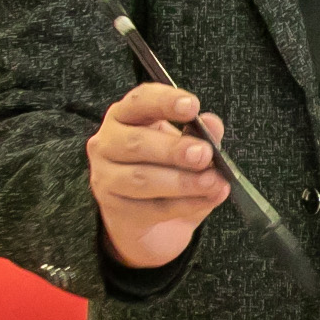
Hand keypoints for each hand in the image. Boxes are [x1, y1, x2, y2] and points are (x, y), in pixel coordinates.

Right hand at [89, 81, 232, 270]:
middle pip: (136, 143)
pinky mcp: (114, 209)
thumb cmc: (166, 168)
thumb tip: (212, 124)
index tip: (193, 107)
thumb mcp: (187, 145)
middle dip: (174, 149)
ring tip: (213, 181)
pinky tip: (208, 199)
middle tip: (205, 154)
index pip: (139, 101)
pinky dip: (184, 204)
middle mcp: (107, 143)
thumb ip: (201, 133)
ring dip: (182, 181)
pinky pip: (151, 208)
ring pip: (142, 179)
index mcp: (125, 116)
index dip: (165, 101)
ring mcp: (106, 177)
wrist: (149, 218)